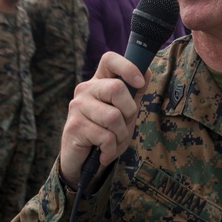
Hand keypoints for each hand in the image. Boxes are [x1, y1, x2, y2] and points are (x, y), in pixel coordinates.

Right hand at [59, 52, 148, 189]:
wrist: (83, 162)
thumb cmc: (104, 133)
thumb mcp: (124, 113)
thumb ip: (134, 94)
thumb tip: (147, 72)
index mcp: (98, 82)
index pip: (110, 59)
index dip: (128, 67)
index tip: (140, 83)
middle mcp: (85, 89)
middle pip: (117, 88)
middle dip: (129, 112)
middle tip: (123, 125)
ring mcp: (77, 106)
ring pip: (113, 117)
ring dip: (120, 136)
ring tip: (111, 143)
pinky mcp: (74, 126)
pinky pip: (105, 137)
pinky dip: (110, 150)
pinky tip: (103, 153)